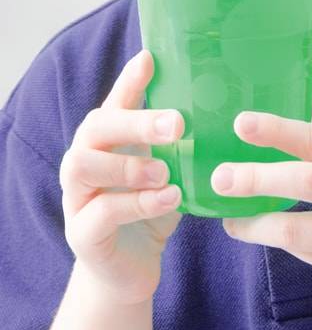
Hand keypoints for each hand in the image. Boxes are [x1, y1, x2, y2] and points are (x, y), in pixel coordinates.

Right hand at [59, 49, 185, 305]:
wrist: (130, 271)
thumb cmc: (151, 209)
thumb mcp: (167, 169)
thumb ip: (176, 142)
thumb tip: (216, 103)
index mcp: (105, 142)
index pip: (113, 102)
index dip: (130, 80)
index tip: (151, 58)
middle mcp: (83, 162)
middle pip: (94, 127)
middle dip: (134, 121)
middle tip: (176, 123)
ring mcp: (76, 198)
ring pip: (82, 165)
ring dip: (128, 164)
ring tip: (166, 171)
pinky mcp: (81, 234)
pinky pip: (101, 212)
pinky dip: (138, 203)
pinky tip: (169, 198)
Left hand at [212, 108, 311, 311]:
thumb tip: (288, 104)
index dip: (279, 130)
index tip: (241, 123)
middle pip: (310, 181)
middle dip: (260, 178)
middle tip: (221, 177)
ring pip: (298, 230)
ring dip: (256, 223)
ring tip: (228, 216)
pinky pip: (301, 252)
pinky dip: (271, 239)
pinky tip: (248, 229)